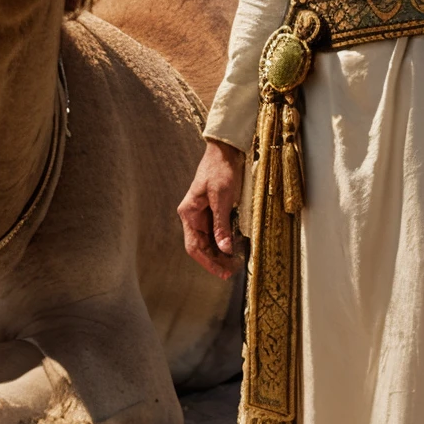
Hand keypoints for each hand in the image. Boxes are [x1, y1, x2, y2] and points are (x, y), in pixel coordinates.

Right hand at [178, 139, 245, 279]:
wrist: (225, 151)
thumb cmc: (220, 170)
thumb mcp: (222, 198)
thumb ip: (222, 224)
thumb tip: (224, 248)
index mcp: (189, 213)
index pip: (194, 246)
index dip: (207, 262)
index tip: (222, 272)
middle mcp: (193, 216)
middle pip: (201, 246)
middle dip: (215, 260)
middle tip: (231, 271)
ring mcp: (202, 214)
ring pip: (208, 241)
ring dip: (220, 253)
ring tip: (234, 264)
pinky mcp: (213, 210)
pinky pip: (216, 232)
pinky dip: (224, 242)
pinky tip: (234, 249)